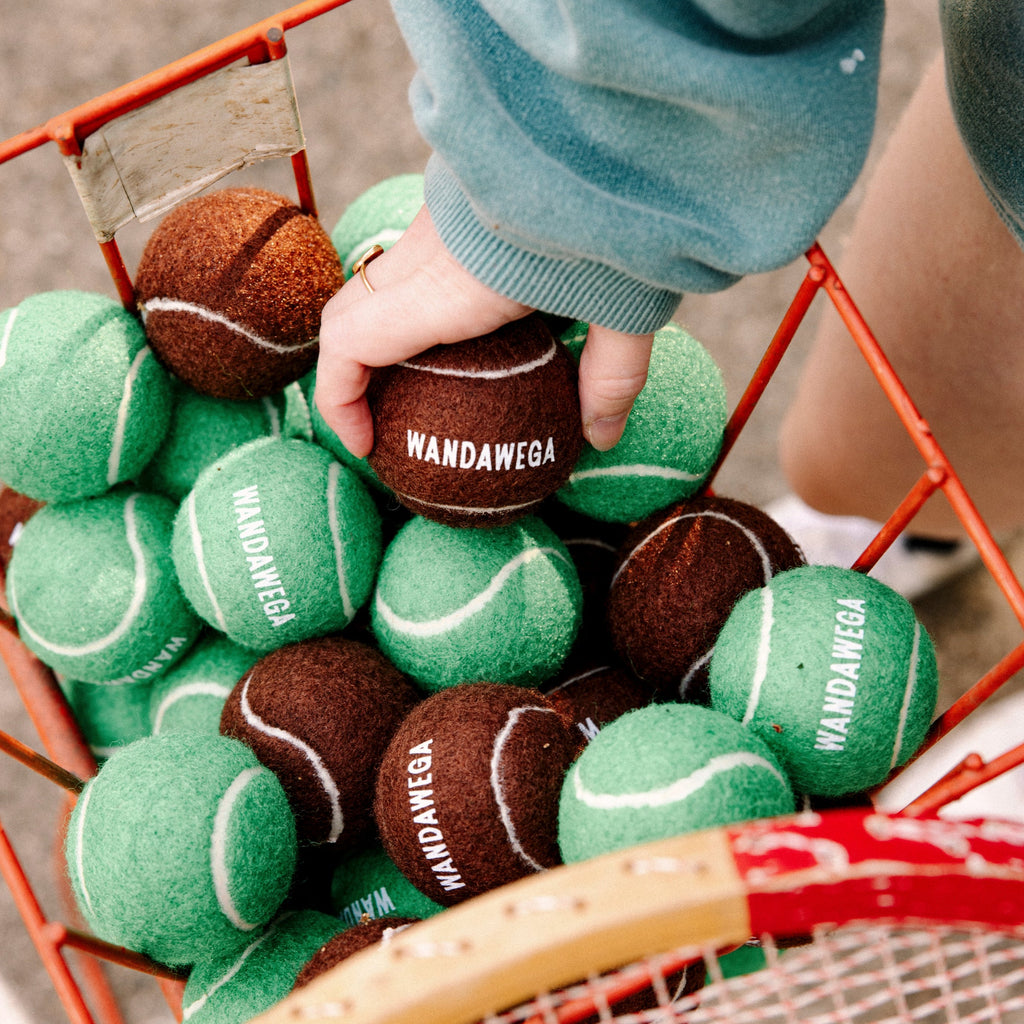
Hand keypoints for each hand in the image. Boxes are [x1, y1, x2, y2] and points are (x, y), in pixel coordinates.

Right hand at [315, 205, 653, 456]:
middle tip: (390, 422)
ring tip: (425, 385)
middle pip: (347, 316)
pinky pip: (405, 265)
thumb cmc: (616, 210)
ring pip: (373, 287)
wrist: (613, 113)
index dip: (338, 401)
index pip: (350, 344)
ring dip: (381, 340)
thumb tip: (600, 438)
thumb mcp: (625, 308)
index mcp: (448, 287)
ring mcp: (432, 224)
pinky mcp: (452, 205)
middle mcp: (424, 252)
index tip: (369, 445)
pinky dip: (408, 307)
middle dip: (351, 377)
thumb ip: (611, 378)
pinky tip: (464, 331)